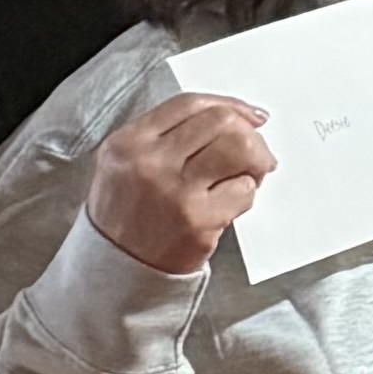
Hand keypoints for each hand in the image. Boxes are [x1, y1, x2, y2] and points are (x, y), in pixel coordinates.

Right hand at [85, 93, 275, 279]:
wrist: (116, 270)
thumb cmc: (126, 215)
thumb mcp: (126, 163)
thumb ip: (167, 135)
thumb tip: (232, 117)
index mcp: (128, 143)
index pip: (189, 104)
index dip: (229, 105)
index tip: (250, 116)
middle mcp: (149, 162)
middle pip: (220, 121)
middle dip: (249, 134)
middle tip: (255, 153)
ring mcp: (175, 192)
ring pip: (239, 149)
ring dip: (256, 160)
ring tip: (250, 175)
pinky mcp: (198, 221)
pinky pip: (243, 190)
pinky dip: (246, 194)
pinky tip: (232, 203)